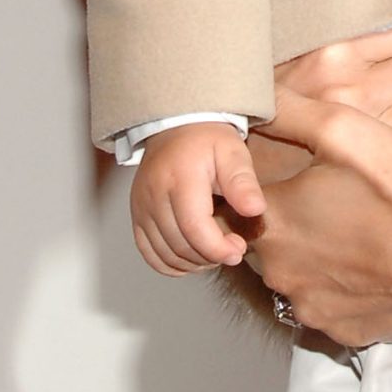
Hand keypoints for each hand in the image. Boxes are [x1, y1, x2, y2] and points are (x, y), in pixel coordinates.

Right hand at [132, 122, 266, 274]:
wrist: (177, 127)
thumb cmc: (209, 140)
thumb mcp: (233, 152)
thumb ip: (243, 182)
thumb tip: (255, 209)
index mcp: (180, 179)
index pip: (195, 228)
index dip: (218, 248)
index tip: (239, 249)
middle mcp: (154, 195)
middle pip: (180, 245)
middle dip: (211, 256)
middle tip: (233, 250)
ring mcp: (141, 207)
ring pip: (165, 254)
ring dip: (193, 262)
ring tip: (216, 251)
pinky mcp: (136, 216)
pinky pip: (149, 253)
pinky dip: (171, 263)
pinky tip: (193, 256)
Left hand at [245, 93, 391, 348]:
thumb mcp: (347, 130)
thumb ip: (291, 111)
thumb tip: (255, 98)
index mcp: (271, 221)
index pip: (236, 205)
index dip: (257, 190)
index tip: (290, 179)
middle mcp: (278, 272)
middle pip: (266, 243)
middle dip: (291, 223)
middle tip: (334, 202)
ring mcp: (310, 307)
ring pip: (298, 276)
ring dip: (316, 258)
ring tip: (359, 234)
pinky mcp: (343, 331)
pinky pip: (331, 305)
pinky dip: (345, 288)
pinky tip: (376, 266)